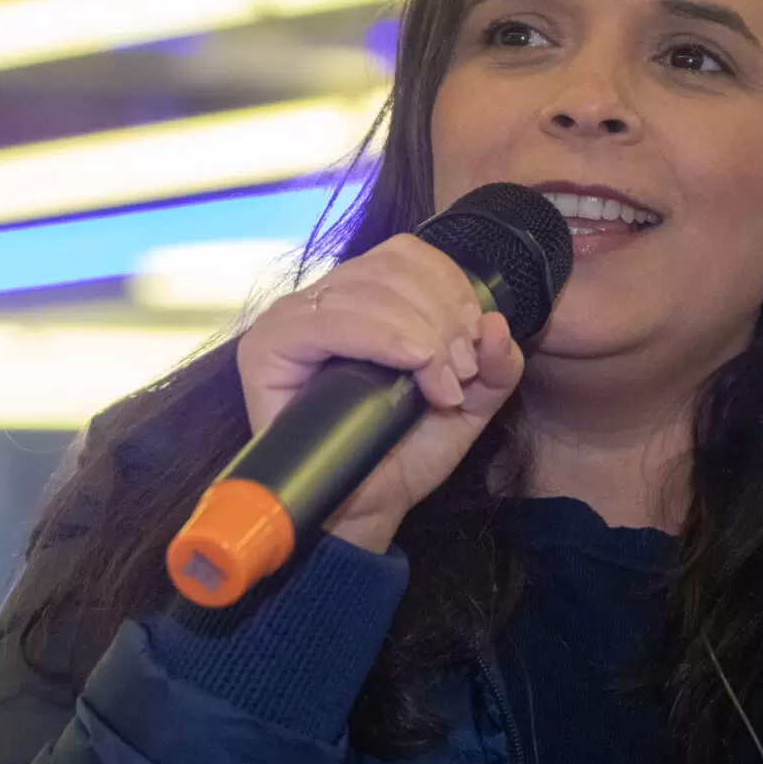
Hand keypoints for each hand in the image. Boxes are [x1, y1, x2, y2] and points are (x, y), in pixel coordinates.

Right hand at [235, 234, 525, 551]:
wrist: (367, 508)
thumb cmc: (406, 452)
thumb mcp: (471, 403)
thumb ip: (494, 365)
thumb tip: (496, 322)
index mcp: (365, 296)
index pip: (406, 255)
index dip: (449, 287)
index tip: (474, 342)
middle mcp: (323, 299)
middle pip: (391, 268)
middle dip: (441, 316)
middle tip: (460, 372)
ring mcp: (290, 319)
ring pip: (366, 289)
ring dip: (420, 333)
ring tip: (441, 384)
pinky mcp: (266, 348)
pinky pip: (327, 321)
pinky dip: (380, 336)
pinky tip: (412, 363)